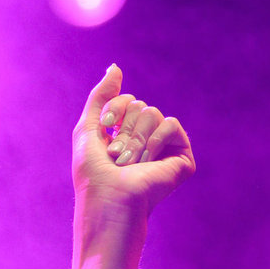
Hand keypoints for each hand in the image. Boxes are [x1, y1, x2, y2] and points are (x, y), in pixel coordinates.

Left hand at [73, 65, 194, 217]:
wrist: (111, 202)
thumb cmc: (94, 174)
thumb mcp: (88, 129)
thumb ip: (101, 97)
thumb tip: (115, 67)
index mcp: (125, 134)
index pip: (126, 100)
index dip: (113, 110)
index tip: (105, 129)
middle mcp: (146, 139)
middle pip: (139, 105)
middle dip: (123, 128)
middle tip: (118, 156)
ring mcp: (164, 148)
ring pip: (152, 113)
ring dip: (135, 138)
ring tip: (131, 163)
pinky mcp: (181, 157)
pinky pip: (170, 124)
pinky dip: (154, 140)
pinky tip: (148, 161)